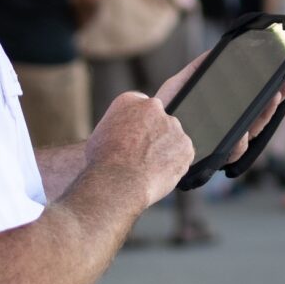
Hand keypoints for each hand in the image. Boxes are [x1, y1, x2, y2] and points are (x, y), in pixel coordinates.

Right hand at [84, 91, 193, 206]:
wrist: (118, 182)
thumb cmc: (102, 164)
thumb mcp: (98, 137)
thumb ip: (116, 130)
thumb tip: (122, 138)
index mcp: (128, 101)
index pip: (139, 104)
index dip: (138, 122)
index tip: (136, 135)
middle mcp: (153, 107)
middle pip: (158, 119)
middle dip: (153, 134)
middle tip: (143, 154)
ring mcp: (172, 125)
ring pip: (171, 137)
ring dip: (165, 149)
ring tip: (148, 169)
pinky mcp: (185, 145)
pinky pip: (183, 154)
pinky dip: (175, 164)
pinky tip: (159, 174)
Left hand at [156, 51, 284, 167]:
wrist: (142, 133)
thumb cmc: (163, 110)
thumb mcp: (183, 84)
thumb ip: (200, 69)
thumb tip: (217, 50)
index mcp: (225, 115)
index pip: (256, 107)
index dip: (274, 95)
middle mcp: (226, 132)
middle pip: (259, 120)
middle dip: (275, 101)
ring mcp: (220, 146)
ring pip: (250, 137)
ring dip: (263, 118)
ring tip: (270, 99)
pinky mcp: (211, 157)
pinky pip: (232, 152)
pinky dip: (239, 143)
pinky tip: (241, 132)